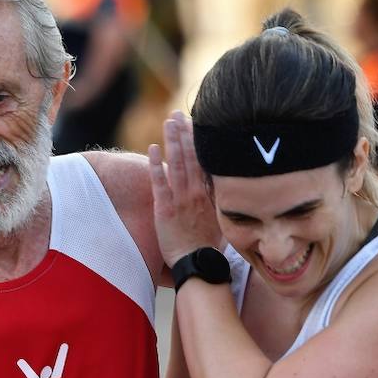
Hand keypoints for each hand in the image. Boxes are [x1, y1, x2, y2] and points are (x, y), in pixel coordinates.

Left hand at [148, 111, 220, 266]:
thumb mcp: (223, 220)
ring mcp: (181, 200)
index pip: (205, 161)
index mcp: (210, 194)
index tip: (195, 123)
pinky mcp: (165, 209)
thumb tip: (224, 189)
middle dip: (184, 133)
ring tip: (168, 121)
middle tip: (177, 114)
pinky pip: (160, 184)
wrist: (198, 264)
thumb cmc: (208, 246)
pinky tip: (153, 149)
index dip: (199, 141)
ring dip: (172, 141)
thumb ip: (220, 201)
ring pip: (177, 164)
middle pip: (191, 157)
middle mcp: (197, 193)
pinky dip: (156, 165)